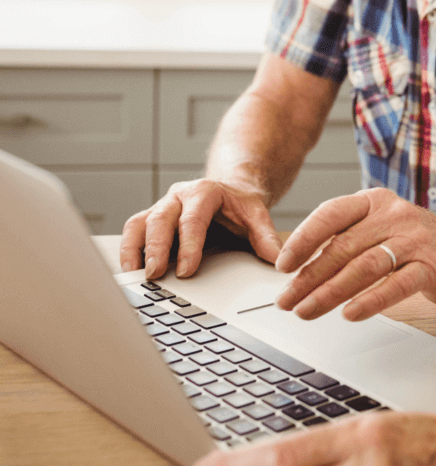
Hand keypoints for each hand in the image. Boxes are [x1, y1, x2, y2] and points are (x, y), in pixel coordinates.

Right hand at [120, 179, 282, 278]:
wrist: (229, 190)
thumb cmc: (240, 205)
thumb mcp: (257, 215)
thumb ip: (265, 236)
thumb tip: (278, 259)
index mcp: (205, 192)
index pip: (193, 219)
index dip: (188, 244)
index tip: (187, 269)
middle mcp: (178, 197)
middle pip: (160, 219)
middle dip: (156, 247)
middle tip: (154, 274)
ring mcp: (162, 207)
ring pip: (139, 223)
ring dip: (134, 249)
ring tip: (134, 275)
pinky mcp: (151, 219)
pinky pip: (133, 231)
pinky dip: (127, 249)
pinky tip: (128, 271)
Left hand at [274, 188, 435, 320]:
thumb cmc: (416, 244)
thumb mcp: (380, 228)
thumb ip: (346, 239)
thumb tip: (297, 267)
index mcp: (375, 201)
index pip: (331, 214)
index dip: (303, 239)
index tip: (282, 264)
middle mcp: (395, 215)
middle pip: (343, 246)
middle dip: (309, 277)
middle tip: (287, 300)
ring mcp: (416, 240)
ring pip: (365, 267)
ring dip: (331, 292)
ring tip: (307, 311)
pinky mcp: (432, 267)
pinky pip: (396, 285)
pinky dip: (371, 301)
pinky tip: (350, 314)